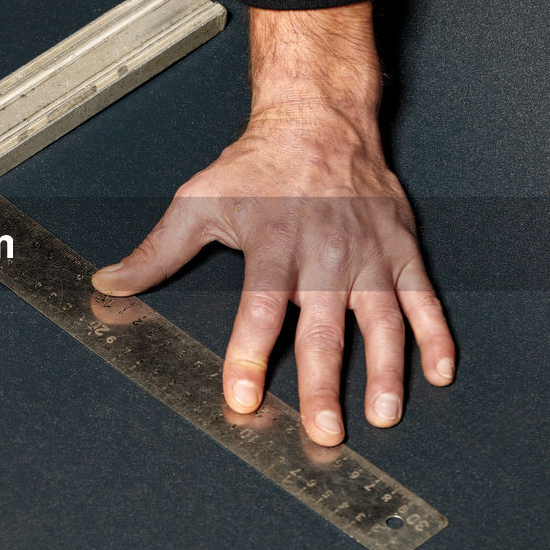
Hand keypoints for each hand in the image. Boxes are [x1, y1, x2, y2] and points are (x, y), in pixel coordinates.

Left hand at [92, 3, 453, 445]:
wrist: (318, 119)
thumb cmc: (257, 165)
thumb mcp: (199, 201)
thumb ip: (157, 251)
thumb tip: (110, 284)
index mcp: (274, 242)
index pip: (260, 308)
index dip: (250, 354)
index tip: (244, 396)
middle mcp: (324, 252)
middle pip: (324, 325)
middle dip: (324, 382)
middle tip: (323, 430)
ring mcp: (367, 253)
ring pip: (381, 318)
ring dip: (386, 369)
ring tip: (382, 415)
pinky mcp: (399, 249)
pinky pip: (424, 296)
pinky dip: (436, 334)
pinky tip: (439, 373)